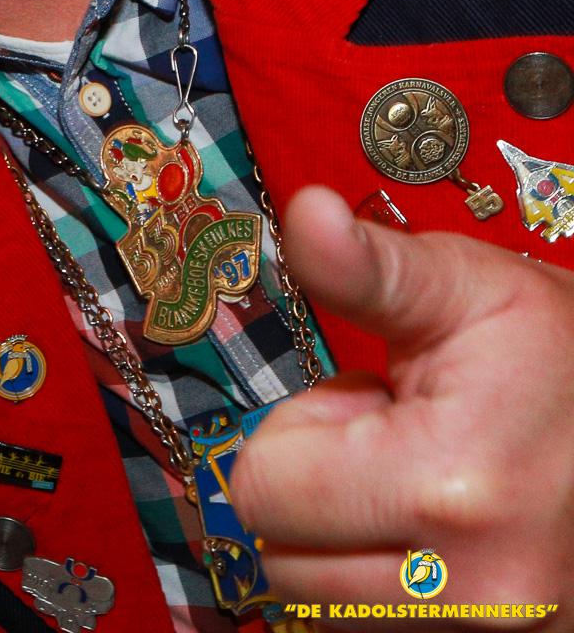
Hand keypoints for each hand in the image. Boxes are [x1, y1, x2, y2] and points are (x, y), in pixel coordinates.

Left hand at [230, 187, 573, 627]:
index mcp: (452, 490)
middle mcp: (475, 588)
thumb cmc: (560, 357)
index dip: (301, 433)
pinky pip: (369, 630)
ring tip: (418, 486)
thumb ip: (368, 267)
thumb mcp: (468, 290)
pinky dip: (383, 586)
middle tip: (395, 444)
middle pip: (281, 558)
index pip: (261, 490)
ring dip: (348, 542)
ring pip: (321, 603)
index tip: (370, 404)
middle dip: (316, 493)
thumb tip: (305, 214)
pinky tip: (432, 534)